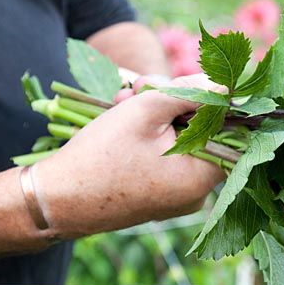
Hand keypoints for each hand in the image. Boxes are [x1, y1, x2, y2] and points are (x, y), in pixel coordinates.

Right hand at [36, 77, 224, 237]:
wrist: (57, 200)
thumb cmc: (102, 154)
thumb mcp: (147, 111)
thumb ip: (191, 94)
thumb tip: (226, 87)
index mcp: (201, 177)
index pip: (226, 129)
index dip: (205, 99)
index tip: (178, 85)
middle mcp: (196, 193)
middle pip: (199, 132)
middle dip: (170, 102)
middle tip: (137, 88)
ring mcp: (176, 196)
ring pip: (178, 140)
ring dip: (153, 114)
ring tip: (120, 101)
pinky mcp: (157, 195)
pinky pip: (163, 158)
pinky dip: (147, 136)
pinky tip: (121, 119)